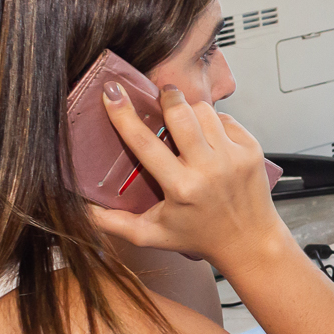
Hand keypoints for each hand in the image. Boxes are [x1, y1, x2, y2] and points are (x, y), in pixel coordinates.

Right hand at [86, 83, 288, 270]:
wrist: (250, 242)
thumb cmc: (199, 237)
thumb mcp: (152, 235)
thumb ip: (113, 223)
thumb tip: (81, 208)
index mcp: (181, 188)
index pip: (145, 143)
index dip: (124, 115)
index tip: (112, 92)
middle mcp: (208, 170)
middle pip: (180, 114)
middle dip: (167, 98)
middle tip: (160, 96)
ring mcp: (233, 158)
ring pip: (204, 111)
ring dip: (190, 110)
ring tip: (184, 121)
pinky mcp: (251, 150)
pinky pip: (226, 119)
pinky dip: (214, 121)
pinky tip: (208, 136)